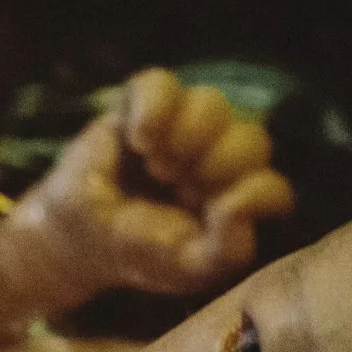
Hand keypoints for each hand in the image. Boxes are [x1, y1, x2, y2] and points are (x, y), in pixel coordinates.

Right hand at [18, 68, 294, 300]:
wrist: (78, 237)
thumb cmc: (139, 251)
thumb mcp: (189, 268)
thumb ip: (230, 249)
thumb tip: (241, 203)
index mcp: (236, 197)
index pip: (273, 186)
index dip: (247, 196)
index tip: (210, 214)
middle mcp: (219, 155)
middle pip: (253, 139)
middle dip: (216, 168)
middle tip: (179, 187)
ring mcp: (183, 123)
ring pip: (214, 104)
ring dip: (187, 139)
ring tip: (158, 167)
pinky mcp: (142, 102)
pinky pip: (161, 84)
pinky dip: (154, 111)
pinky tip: (139, 141)